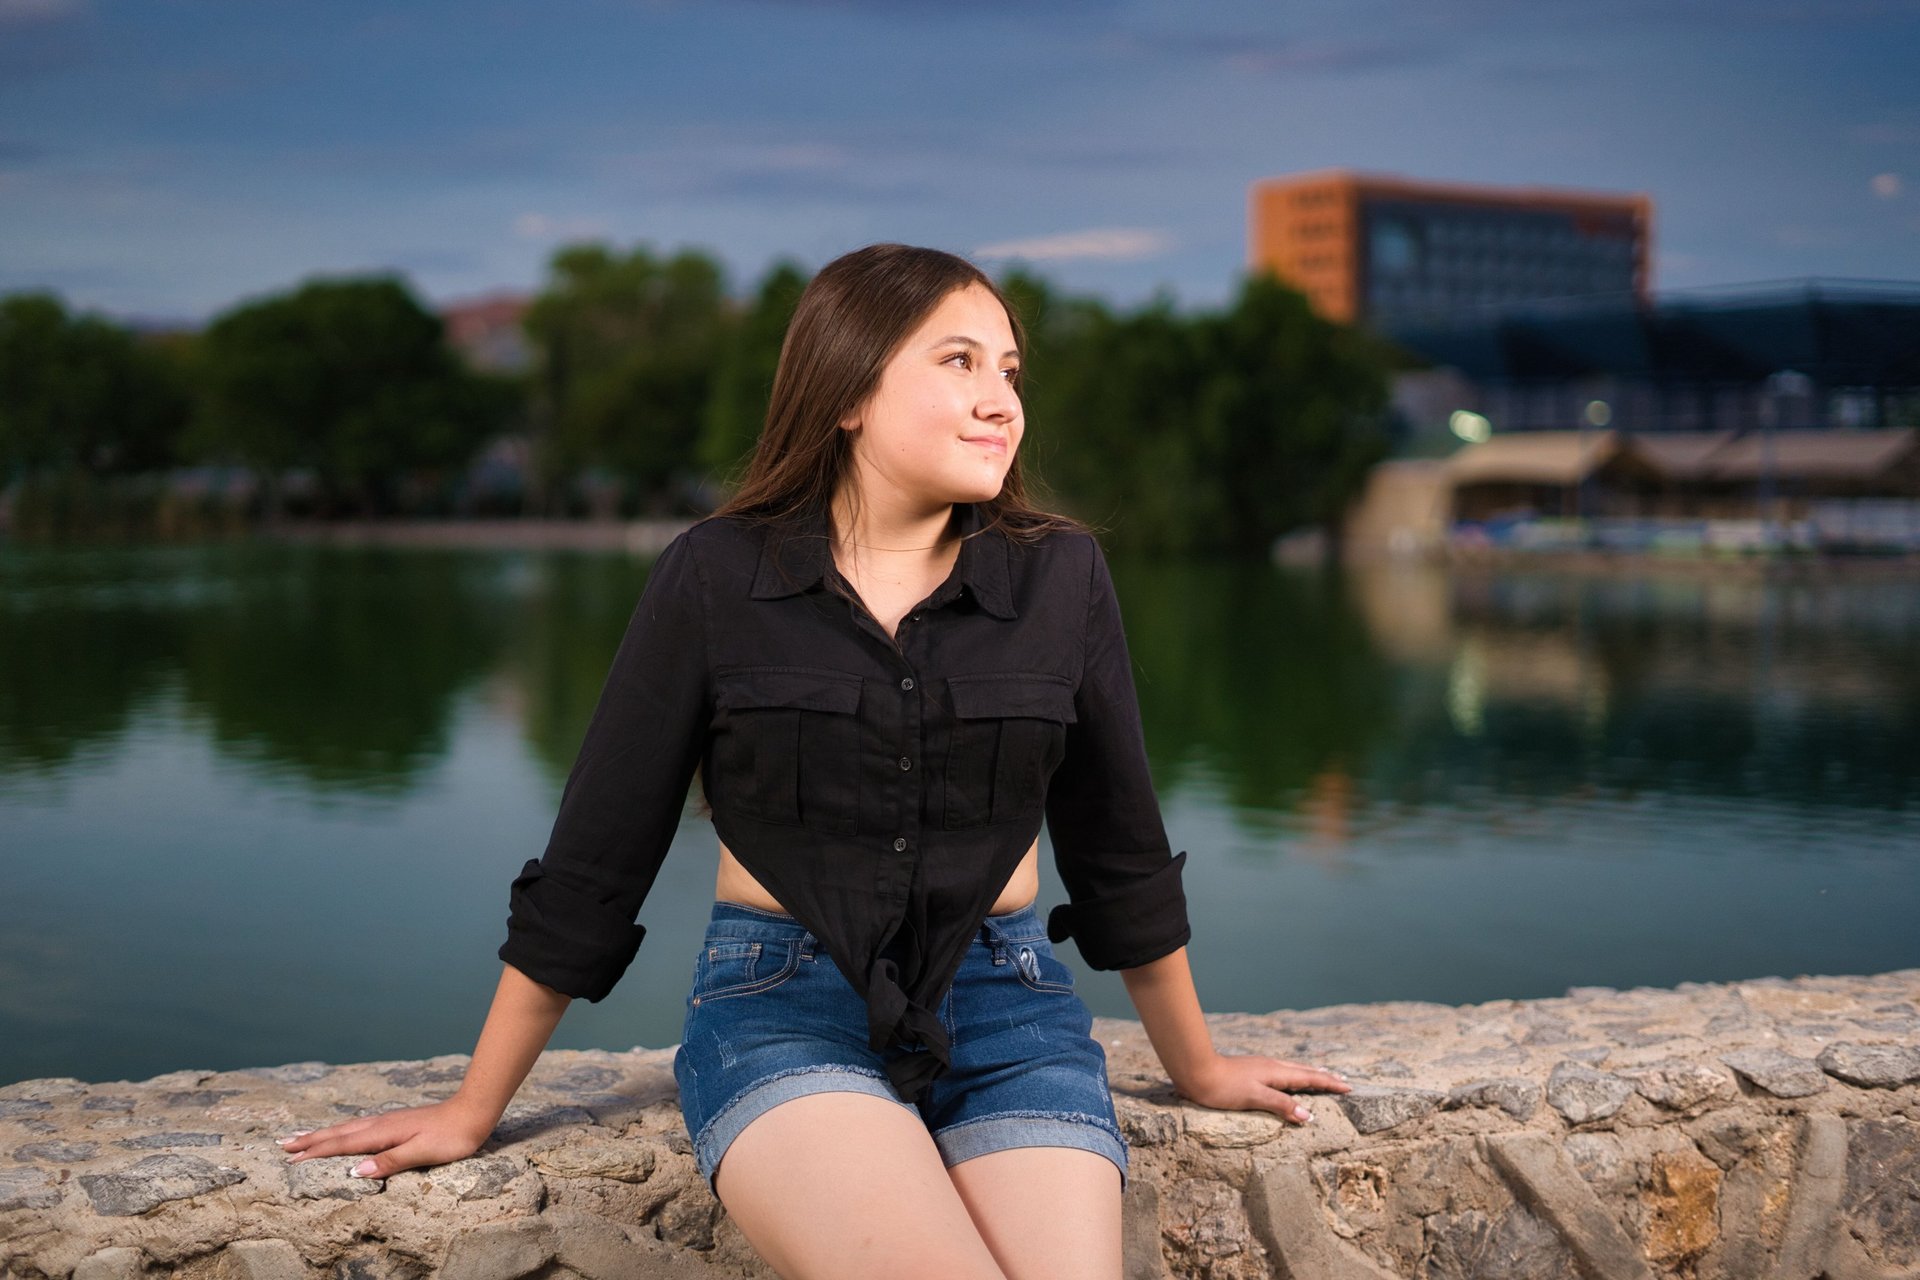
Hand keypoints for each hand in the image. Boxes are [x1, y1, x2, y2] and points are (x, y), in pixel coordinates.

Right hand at [277, 1099, 495, 1178]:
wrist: (474, 1111)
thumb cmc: (452, 1135)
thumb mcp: (423, 1152)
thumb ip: (391, 1161)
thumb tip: (357, 1171)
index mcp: (383, 1132)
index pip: (342, 1144)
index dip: (316, 1152)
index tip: (291, 1159)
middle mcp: (381, 1123)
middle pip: (338, 1133)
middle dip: (310, 1140)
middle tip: (282, 1145)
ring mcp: (388, 1120)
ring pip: (347, 1128)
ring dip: (323, 1134)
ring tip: (302, 1138)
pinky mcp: (396, 1122)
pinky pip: (359, 1127)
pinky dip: (342, 1131)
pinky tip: (343, 1133)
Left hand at [1172, 1053, 1350, 1123]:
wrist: (1195, 1071)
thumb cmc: (1223, 1087)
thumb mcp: (1254, 1098)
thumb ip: (1281, 1105)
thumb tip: (1309, 1116)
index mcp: (1276, 1072)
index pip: (1309, 1078)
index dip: (1329, 1083)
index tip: (1348, 1087)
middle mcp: (1271, 1066)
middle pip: (1304, 1071)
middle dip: (1324, 1077)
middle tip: (1342, 1080)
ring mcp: (1261, 1067)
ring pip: (1292, 1070)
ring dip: (1309, 1074)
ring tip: (1320, 1077)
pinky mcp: (1251, 1071)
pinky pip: (1281, 1072)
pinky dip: (1293, 1076)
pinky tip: (1286, 1079)